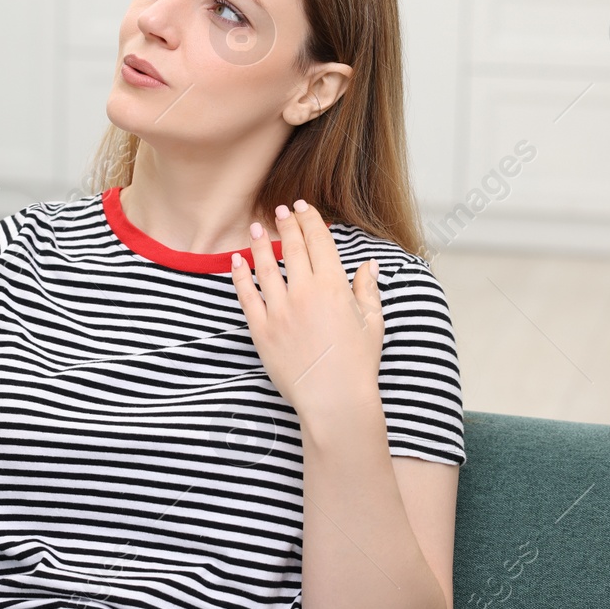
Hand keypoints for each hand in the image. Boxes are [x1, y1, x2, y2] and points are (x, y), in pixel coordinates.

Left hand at [229, 199, 384, 420]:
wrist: (334, 400)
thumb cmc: (357, 364)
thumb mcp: (372, 323)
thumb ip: (368, 289)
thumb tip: (370, 265)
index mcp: (334, 286)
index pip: (319, 241)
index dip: (310, 220)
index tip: (302, 208)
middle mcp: (304, 293)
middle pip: (291, 247)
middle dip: (286, 224)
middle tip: (280, 210)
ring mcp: (279, 311)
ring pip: (265, 267)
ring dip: (259, 244)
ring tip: (256, 228)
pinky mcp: (261, 330)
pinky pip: (246, 296)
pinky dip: (240, 276)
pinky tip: (236, 262)